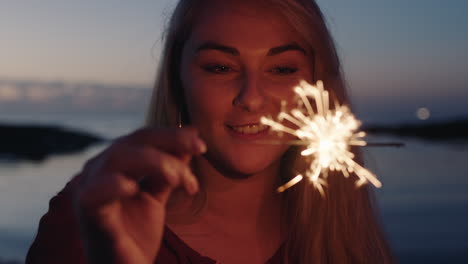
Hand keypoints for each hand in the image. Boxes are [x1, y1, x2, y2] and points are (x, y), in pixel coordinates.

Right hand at [74, 127, 205, 263]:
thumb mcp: (158, 195)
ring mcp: (89, 191)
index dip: (172, 135)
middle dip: (169, 142)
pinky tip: (134, 188)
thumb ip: (170, 169)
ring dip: (155, 161)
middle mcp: (98, 172)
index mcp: (113, 165)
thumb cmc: (137, 235)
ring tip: (179, 179)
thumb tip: (191, 137)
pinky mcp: (88, 216)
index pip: (142, 137)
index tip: (201, 144)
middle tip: (198, 152)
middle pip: (132, 141)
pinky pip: (95, 194)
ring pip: (118, 158)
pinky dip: (113, 185)